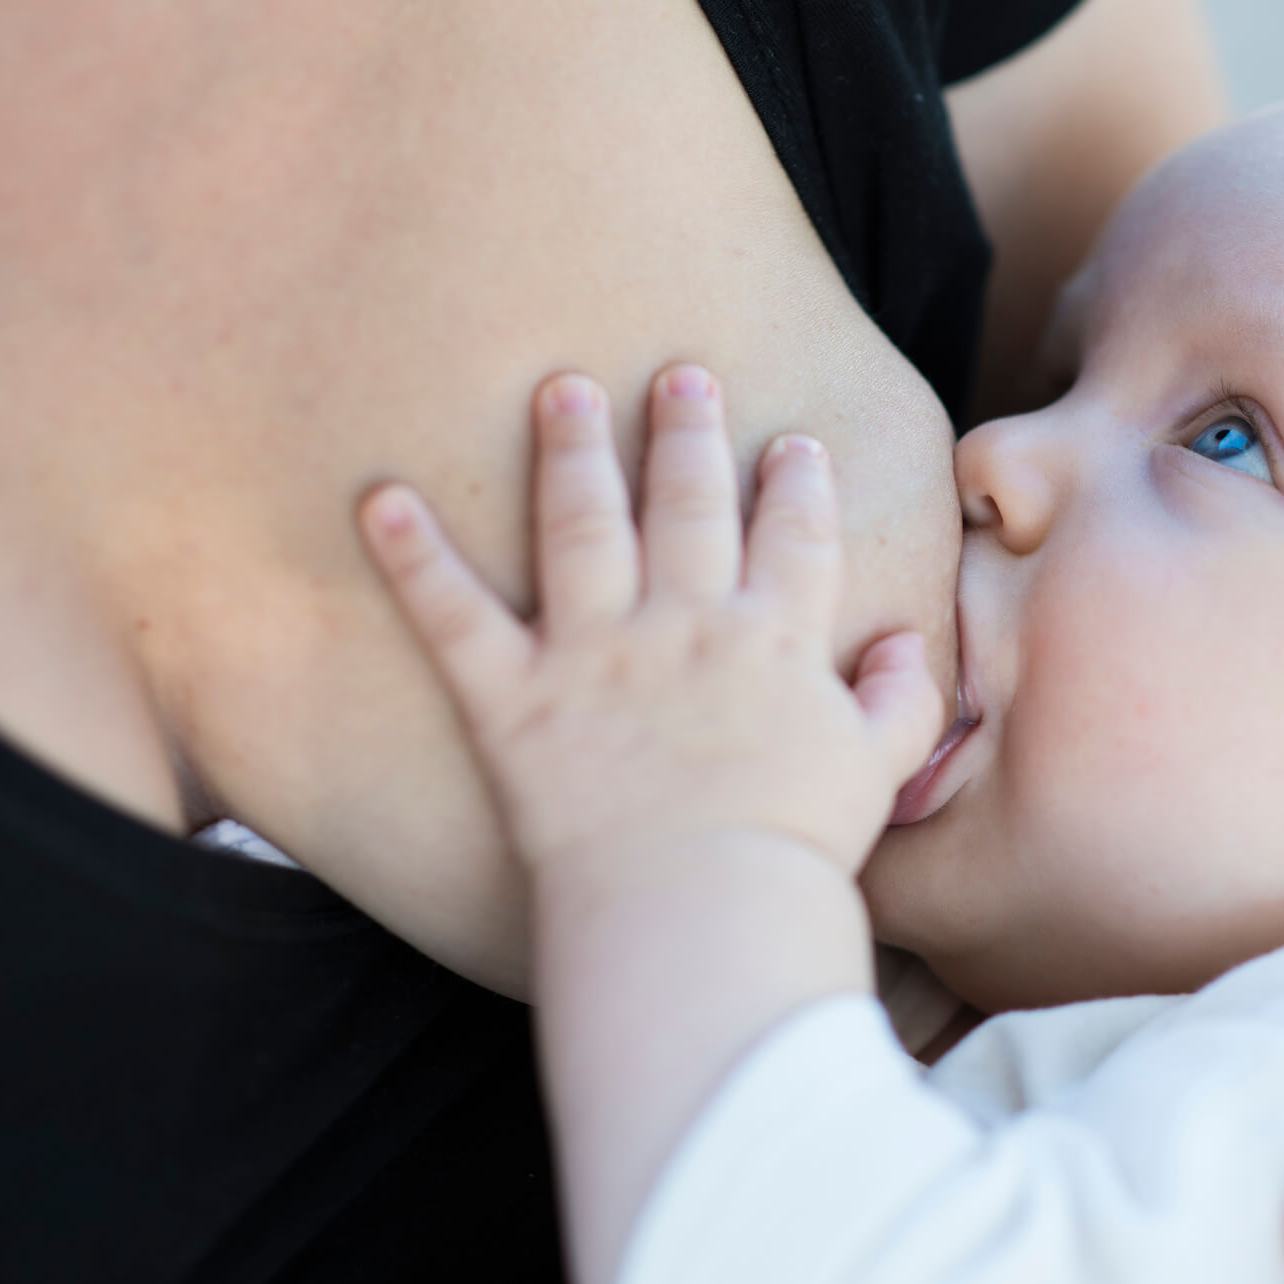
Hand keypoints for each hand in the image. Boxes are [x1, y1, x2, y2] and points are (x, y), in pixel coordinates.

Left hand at [356, 366, 942, 886]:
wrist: (701, 906)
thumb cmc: (796, 846)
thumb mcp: (878, 768)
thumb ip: (901, 698)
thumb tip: (905, 642)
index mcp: (774, 639)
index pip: (794, 536)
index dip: (796, 484)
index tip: (793, 445)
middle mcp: (685, 623)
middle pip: (687, 503)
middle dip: (685, 431)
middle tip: (678, 377)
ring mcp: (595, 654)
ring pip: (581, 525)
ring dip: (571, 450)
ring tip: (562, 390)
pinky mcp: (514, 700)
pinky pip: (455, 618)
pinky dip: (413, 558)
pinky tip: (379, 500)